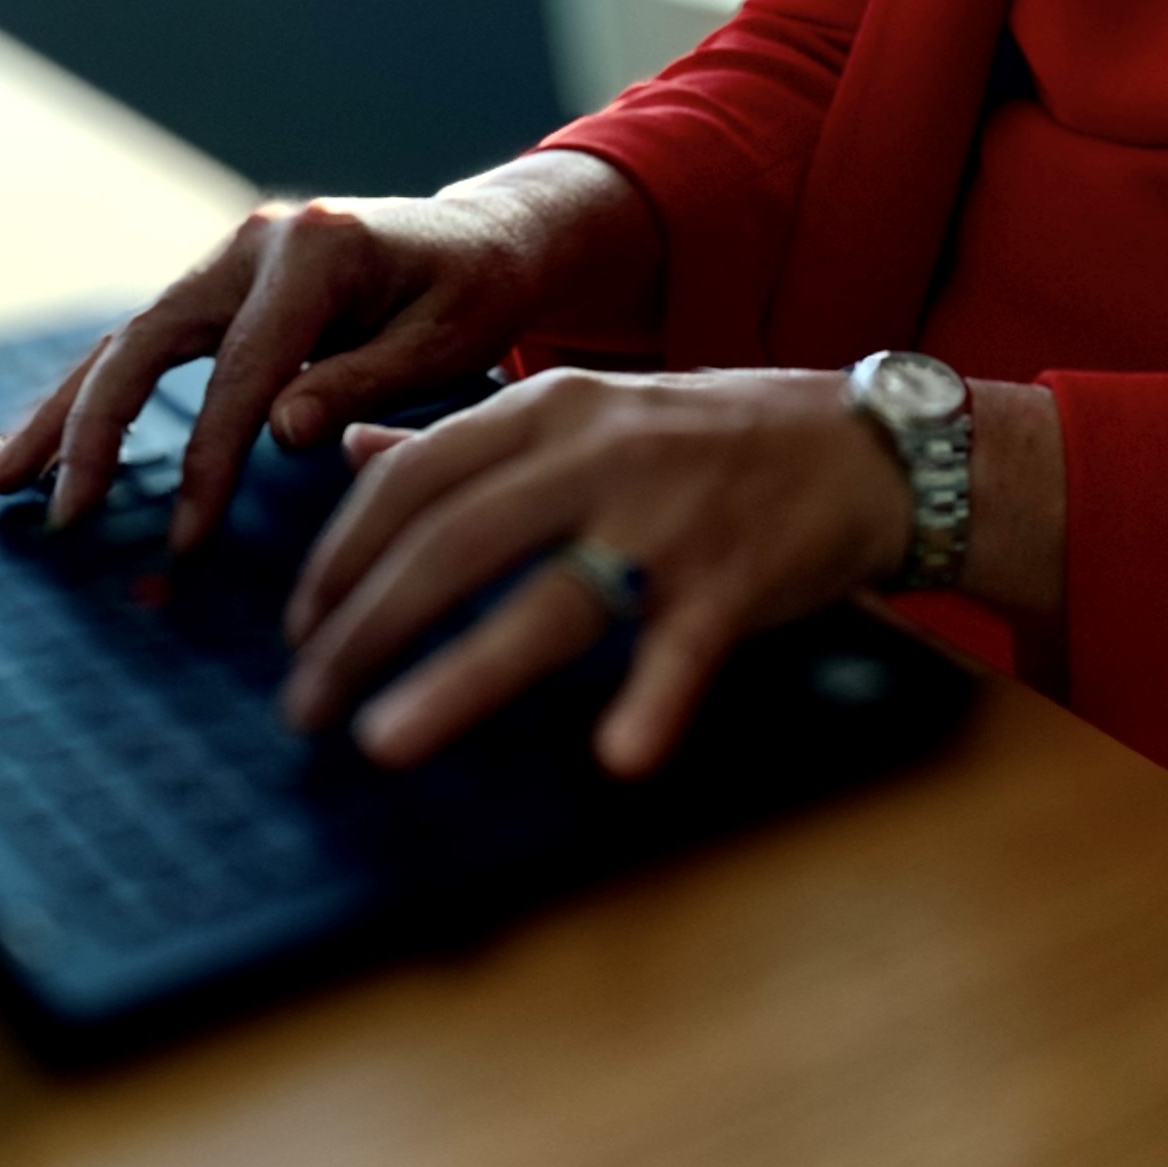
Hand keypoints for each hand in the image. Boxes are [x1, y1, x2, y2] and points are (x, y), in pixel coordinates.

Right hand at [0, 151, 654, 550]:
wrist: (484, 239)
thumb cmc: (474, 295)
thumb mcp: (447, 340)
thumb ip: (366, 381)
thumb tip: (280, 431)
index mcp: (318, 248)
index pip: (246, 367)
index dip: (209, 456)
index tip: (185, 537)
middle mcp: (256, 241)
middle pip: (150, 338)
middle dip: (97, 430)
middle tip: (64, 516)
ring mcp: (228, 257)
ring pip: (127, 338)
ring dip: (63, 411)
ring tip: (3, 481)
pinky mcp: (217, 284)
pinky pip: (144, 342)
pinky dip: (93, 393)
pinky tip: (44, 443)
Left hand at [276, 367, 910, 778]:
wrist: (869, 443)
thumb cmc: (713, 438)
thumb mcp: (587, 412)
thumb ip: (471, 438)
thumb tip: (353, 454)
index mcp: (550, 408)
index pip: (414, 476)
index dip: (341, 553)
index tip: (299, 624)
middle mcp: (599, 451)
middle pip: (452, 541)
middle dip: (364, 627)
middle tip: (304, 704)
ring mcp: (669, 515)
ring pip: (549, 599)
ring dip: (460, 676)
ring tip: (383, 741)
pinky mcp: (735, 577)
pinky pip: (683, 649)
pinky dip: (652, 704)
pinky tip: (617, 757)